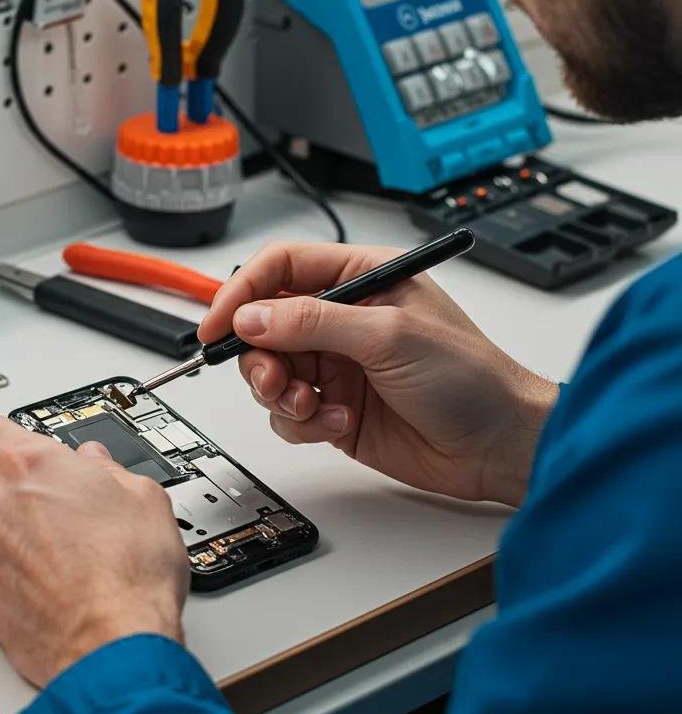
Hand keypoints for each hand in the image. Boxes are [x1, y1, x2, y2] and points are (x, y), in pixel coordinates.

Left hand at [0, 417, 189, 686]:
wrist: (113, 645)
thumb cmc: (130, 575)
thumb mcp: (145, 497)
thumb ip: (109, 470)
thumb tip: (98, 466)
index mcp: (32, 467)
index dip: (10, 440)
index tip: (27, 451)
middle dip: (21, 495)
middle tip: (64, 512)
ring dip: (18, 538)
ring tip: (68, 558)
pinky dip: (17, 577)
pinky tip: (58, 587)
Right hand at [198, 241, 556, 506]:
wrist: (497, 445)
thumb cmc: (470, 377)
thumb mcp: (388, 335)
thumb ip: (313, 322)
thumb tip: (251, 317)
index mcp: (361, 278)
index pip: (282, 268)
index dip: (242, 292)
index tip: (216, 325)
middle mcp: (343, 319)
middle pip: (265, 324)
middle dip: (259, 355)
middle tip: (272, 379)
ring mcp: (337, 365)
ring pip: (271, 371)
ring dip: (280, 392)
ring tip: (311, 405)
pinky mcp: (334, 407)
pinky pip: (289, 412)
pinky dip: (303, 421)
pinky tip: (340, 422)